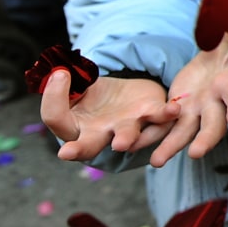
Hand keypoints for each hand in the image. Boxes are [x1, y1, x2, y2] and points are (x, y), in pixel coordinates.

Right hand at [41, 71, 179, 161]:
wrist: (126, 96)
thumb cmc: (94, 99)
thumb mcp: (75, 88)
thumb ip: (66, 86)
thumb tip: (59, 73)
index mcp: (75, 127)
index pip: (57, 119)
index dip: (54, 98)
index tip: (61, 74)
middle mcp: (100, 134)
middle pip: (87, 145)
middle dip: (79, 149)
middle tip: (68, 153)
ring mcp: (127, 127)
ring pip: (127, 136)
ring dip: (126, 138)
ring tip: (121, 143)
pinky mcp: (151, 114)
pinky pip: (159, 118)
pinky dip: (166, 114)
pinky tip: (173, 108)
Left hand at [149, 6, 227, 166]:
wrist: (216, 64)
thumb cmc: (227, 49)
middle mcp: (215, 105)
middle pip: (213, 125)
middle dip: (206, 139)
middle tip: (197, 153)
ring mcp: (196, 113)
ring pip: (185, 133)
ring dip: (172, 147)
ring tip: (157, 161)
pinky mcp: (177, 115)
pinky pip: (164, 129)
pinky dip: (151, 138)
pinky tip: (133, 148)